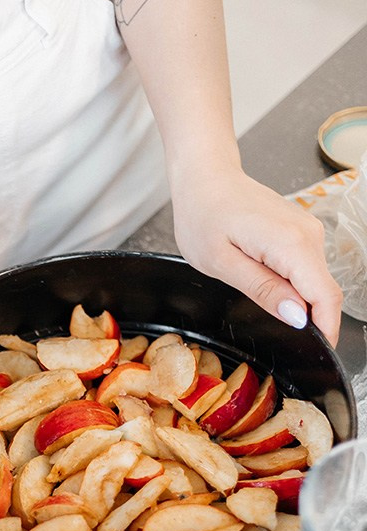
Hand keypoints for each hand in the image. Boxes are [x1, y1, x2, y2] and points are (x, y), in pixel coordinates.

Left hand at [171, 166, 341, 346]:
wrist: (205, 178)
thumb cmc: (204, 215)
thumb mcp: (222, 263)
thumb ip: (263, 290)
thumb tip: (297, 316)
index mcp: (291, 243)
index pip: (326, 296)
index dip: (325, 329)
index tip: (315, 353)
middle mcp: (308, 235)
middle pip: (324, 292)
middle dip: (309, 319)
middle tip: (273, 332)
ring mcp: (307, 231)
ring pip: (315, 282)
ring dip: (296, 300)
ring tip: (254, 291)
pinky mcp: (301, 232)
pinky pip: (306, 269)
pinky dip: (292, 284)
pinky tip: (261, 277)